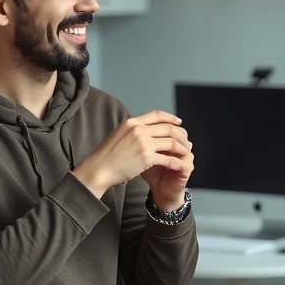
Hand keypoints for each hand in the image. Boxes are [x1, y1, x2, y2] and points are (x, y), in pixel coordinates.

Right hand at [72, 111, 191, 201]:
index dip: (171, 118)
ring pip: (171, 142)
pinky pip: (168, 158)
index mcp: (132, 122)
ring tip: (185, 153)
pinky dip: (176, 161)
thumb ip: (132, 130)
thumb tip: (143, 129)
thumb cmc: (106, 156)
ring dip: (181, 148)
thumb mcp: (118, 135)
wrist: (98, 169)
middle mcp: (139, 130)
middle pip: (168, 128)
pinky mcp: (146, 157)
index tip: (179, 122)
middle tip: (186, 141)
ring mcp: (143, 143)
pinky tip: (179, 164)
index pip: (157, 115)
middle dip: (180, 135)